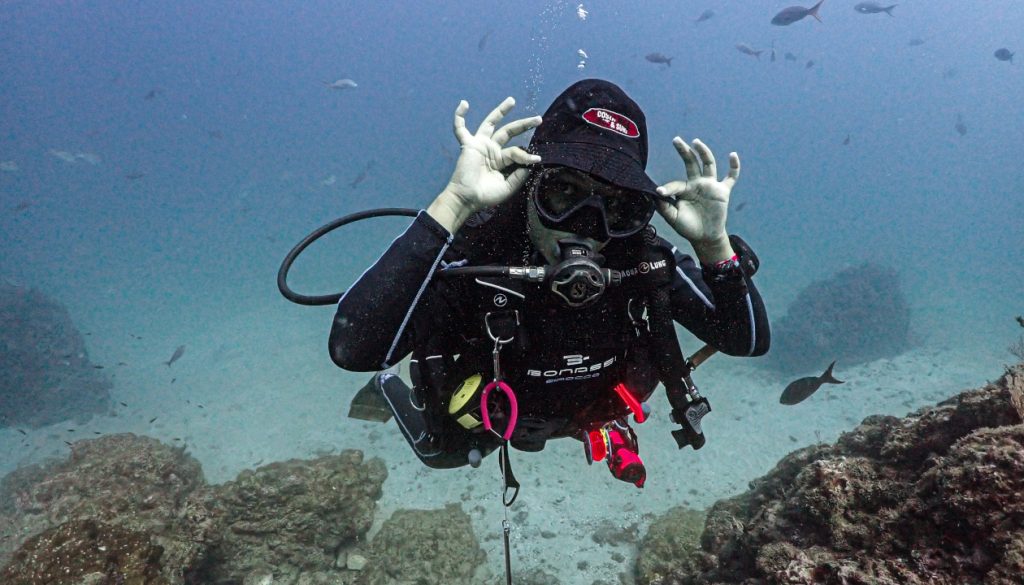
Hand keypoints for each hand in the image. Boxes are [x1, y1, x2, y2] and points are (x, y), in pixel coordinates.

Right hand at [442, 97, 540, 212]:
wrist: (468, 199)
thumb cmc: (485, 196)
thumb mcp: (507, 187)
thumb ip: (518, 176)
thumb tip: (529, 165)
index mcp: (501, 160)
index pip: (517, 151)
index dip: (527, 155)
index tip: (537, 159)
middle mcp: (492, 150)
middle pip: (509, 131)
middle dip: (523, 124)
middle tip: (538, 119)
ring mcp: (481, 145)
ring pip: (491, 123)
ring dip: (500, 111)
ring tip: (512, 100)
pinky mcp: (469, 145)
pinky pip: (460, 128)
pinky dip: (459, 116)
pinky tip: (464, 104)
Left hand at [655, 138, 739, 259]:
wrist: (704, 237)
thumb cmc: (688, 227)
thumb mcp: (673, 218)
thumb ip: (664, 207)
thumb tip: (655, 193)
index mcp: (684, 189)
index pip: (675, 184)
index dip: (668, 188)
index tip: (660, 192)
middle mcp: (697, 183)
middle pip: (691, 163)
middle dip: (684, 151)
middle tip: (676, 140)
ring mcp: (710, 186)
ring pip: (708, 164)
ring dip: (703, 152)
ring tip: (696, 142)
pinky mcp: (723, 191)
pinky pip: (731, 177)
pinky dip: (734, 166)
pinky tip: (733, 155)